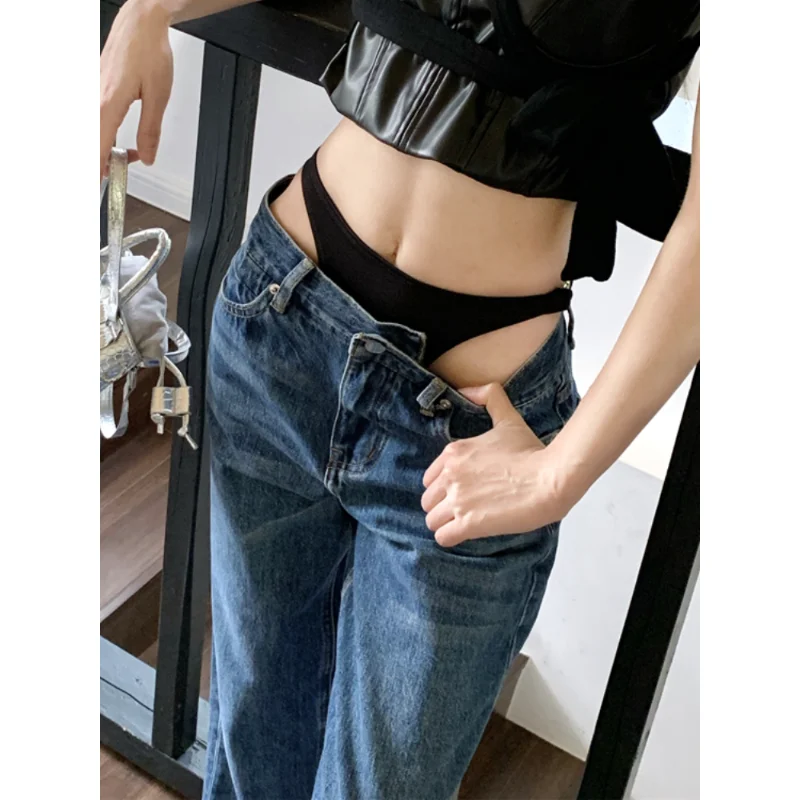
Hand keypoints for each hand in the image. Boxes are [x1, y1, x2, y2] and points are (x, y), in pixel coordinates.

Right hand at [100, 1, 173, 179]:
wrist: (141, 23)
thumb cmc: (149, 52)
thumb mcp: (159, 98)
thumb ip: (150, 131)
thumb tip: (146, 157)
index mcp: (108, 104)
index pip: (95, 148)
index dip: (96, 171)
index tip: (99, 186)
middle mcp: (94, 99)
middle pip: (88, 143)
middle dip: (102, 162)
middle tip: (122, 170)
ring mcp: (92, 93)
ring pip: (90, 131)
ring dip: (104, 148)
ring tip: (126, 154)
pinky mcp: (95, 89)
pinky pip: (93, 119)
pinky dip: (103, 134)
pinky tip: (117, 138)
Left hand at [421, 383, 570, 547]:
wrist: (551, 478)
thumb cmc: (532, 451)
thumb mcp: (508, 418)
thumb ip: (489, 397)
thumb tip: (469, 389)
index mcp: (454, 453)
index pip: (429, 479)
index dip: (443, 487)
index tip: (462, 491)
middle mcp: (450, 475)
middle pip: (427, 501)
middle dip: (442, 507)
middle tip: (463, 510)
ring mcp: (458, 499)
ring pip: (431, 520)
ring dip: (445, 524)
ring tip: (464, 524)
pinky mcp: (468, 522)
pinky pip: (443, 536)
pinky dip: (451, 538)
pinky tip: (465, 534)